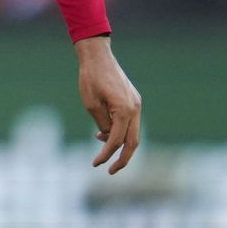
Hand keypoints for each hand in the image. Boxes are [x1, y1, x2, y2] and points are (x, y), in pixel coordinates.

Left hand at [76, 35, 141, 173]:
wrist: (97, 56)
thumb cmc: (90, 79)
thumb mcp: (91, 105)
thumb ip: (102, 124)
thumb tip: (108, 138)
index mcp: (125, 110)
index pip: (117, 140)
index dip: (106, 154)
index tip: (95, 164)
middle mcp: (135, 108)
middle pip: (133, 142)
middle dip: (123, 159)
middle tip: (110, 171)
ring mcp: (136, 104)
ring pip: (133, 133)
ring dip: (120, 144)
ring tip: (103, 151)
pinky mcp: (133, 100)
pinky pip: (130, 122)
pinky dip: (120, 131)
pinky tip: (104, 133)